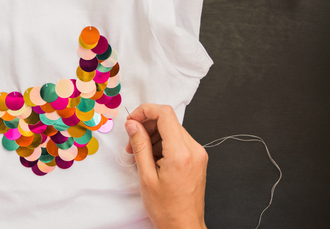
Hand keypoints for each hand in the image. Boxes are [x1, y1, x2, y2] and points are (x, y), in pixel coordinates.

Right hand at [125, 104, 207, 228]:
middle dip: (146, 126)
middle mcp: (194, 149)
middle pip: (168, 120)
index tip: (132, 120)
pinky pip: (178, 140)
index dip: (145, 111)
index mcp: (181, 153)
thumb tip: (133, 125)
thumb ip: (140, 145)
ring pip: (172, 130)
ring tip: (140, 155)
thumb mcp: (146, 176)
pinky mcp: (197, 158)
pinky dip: (162, 144)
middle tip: (132, 142)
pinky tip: (152, 159)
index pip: (165, 114)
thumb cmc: (167, 209)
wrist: (184, 226)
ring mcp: (198, 153)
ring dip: (153, 136)